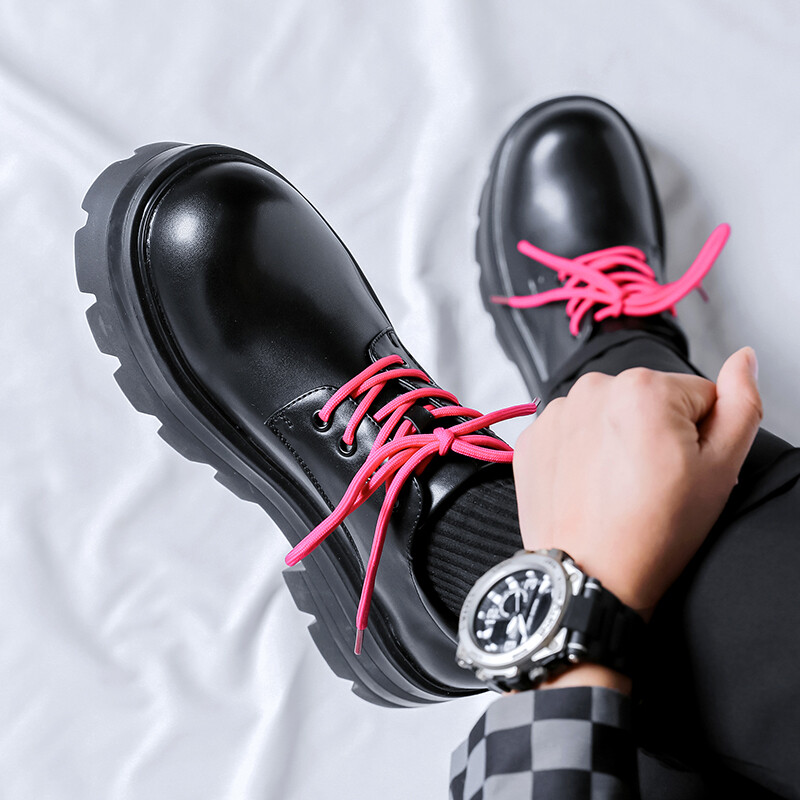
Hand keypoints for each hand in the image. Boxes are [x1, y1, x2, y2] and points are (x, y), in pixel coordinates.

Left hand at [513, 347, 761, 620]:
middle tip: (651, 482)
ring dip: (616, 441)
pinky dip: (581, 454)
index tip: (682, 469)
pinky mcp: (532, 438)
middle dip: (656, 434)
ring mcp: (556, 413)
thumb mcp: (721, 469)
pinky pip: (571, 433)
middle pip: (649, 401)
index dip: (700, 436)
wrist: (589, 576)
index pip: (697, 395)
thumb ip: (742, 404)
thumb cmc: (651, 531)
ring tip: (619, 488)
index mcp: (643, 388)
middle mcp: (592, 389)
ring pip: (608, 416)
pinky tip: (589, 487)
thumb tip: (744, 361)